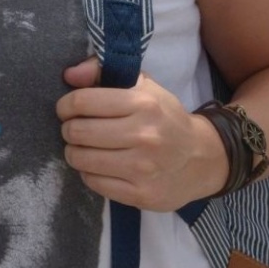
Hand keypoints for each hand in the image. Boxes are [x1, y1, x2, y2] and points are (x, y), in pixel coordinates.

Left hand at [57, 58, 227, 211]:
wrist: (202, 158)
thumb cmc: (164, 118)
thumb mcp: (142, 86)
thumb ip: (102, 72)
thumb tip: (69, 75)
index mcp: (143, 104)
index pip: (82, 102)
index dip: (65, 106)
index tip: (66, 110)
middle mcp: (144, 136)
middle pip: (78, 132)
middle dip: (68, 130)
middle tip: (75, 130)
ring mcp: (143, 169)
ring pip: (82, 160)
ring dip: (74, 153)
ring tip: (83, 148)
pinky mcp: (142, 195)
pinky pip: (94, 183)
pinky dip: (88, 174)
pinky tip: (98, 166)